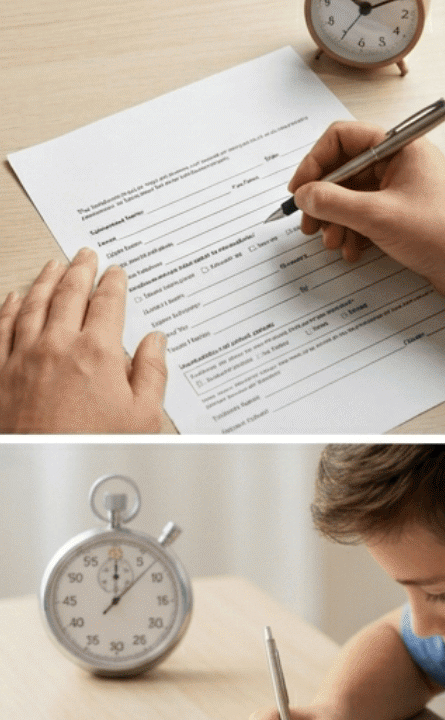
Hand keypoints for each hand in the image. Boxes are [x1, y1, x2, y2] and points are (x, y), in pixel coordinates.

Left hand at [0, 250, 165, 432]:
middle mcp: (57, 345)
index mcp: (97, 353)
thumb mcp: (143, 415)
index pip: (107, 303)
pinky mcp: (0, 369)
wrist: (40, 464)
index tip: (117, 272)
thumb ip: (152, 373)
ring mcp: (23, 355)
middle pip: (69, 294)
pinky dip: (10, 306)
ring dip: (46, 280)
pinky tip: (15, 296)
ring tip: (54, 266)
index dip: (114, 282)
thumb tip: (155, 343)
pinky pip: (2, 326)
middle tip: (85, 255)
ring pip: (34, 304)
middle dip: (80, 270)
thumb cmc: (92, 445)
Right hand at [289, 121, 444, 302]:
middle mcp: (402, 163)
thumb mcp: (378, 216)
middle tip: (310, 224)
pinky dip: (353, 231)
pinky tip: (351, 250)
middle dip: (324, 199)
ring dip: (336, 219)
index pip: (343, 137)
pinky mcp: (404, 215)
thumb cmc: (444, 235)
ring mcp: (403, 189)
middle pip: (345, 170)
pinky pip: (367, 215)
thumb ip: (333, 202)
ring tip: (332, 242)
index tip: (300, 189)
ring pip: (353, 196)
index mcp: (401, 147)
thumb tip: (304, 195)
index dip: (315, 161)